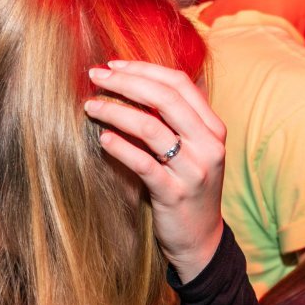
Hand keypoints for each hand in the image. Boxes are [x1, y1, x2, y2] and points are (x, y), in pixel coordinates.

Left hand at [84, 61, 226, 282]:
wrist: (200, 239)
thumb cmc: (188, 188)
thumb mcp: (193, 150)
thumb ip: (176, 119)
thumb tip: (139, 80)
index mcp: (214, 129)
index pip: (180, 84)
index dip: (144, 69)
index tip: (114, 65)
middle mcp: (209, 146)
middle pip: (166, 99)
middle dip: (126, 82)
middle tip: (95, 77)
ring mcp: (193, 171)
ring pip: (151, 128)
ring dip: (115, 112)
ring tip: (91, 106)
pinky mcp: (174, 194)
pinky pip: (142, 163)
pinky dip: (119, 147)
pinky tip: (102, 139)